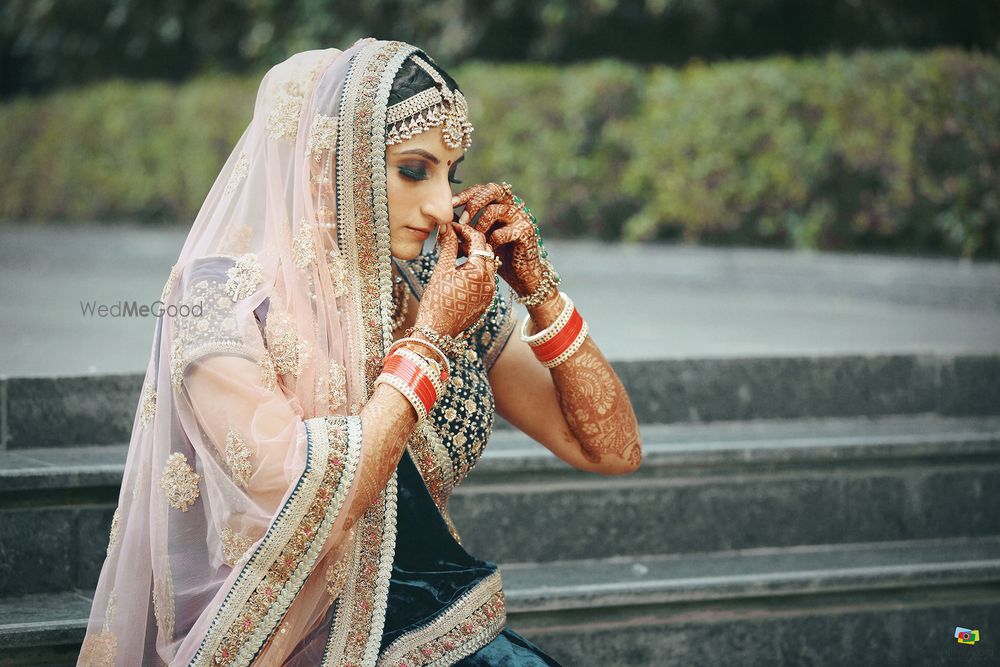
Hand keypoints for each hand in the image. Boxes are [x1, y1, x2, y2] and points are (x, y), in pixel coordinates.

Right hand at [414, 221, 496, 338]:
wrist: (436, 332)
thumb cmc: (436, 302)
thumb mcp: (441, 270)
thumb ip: (447, 246)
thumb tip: (447, 227)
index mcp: (479, 273)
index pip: (478, 240)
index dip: (465, 229)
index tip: (453, 226)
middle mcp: (490, 282)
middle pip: (486, 250)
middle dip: (471, 241)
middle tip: (453, 237)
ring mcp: (489, 293)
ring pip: (487, 264)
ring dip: (474, 255)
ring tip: (455, 252)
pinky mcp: (486, 301)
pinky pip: (485, 278)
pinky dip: (476, 269)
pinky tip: (460, 269)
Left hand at [452, 182, 548, 299]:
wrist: (521, 275)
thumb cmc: (499, 255)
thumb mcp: (478, 240)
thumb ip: (465, 230)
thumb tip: (443, 225)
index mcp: (501, 203)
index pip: (482, 189)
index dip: (466, 194)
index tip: (451, 205)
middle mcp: (512, 205)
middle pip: (492, 190)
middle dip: (473, 203)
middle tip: (462, 220)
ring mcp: (521, 217)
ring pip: (495, 210)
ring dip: (479, 225)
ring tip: (473, 239)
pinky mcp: (526, 232)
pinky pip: (504, 231)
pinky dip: (492, 241)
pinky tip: (489, 249)